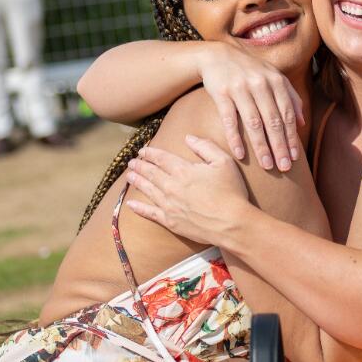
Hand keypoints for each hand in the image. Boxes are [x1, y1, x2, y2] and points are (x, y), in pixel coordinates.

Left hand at [125, 135, 249, 243]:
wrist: (231, 223)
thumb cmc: (231, 191)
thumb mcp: (223, 162)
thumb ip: (205, 147)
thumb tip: (188, 138)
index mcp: (183, 170)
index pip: (162, 158)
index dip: (151, 153)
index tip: (143, 150)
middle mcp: (172, 186)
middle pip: (151, 173)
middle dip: (140, 166)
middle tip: (132, 162)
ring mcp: (169, 205)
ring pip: (148, 191)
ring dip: (137, 182)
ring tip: (129, 176)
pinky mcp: (171, 222)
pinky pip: (150, 213)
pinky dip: (139, 209)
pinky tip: (130, 205)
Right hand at [197, 42, 304, 171]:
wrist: (217, 55)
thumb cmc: (250, 70)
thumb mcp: (273, 77)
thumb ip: (290, 97)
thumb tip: (302, 122)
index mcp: (276, 81)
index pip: (287, 114)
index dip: (292, 137)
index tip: (295, 157)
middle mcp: (260, 84)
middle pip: (273, 121)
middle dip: (280, 146)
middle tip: (284, 167)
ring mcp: (240, 88)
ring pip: (254, 122)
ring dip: (261, 146)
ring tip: (267, 166)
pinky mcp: (221, 92)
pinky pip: (229, 119)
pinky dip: (235, 138)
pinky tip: (240, 154)